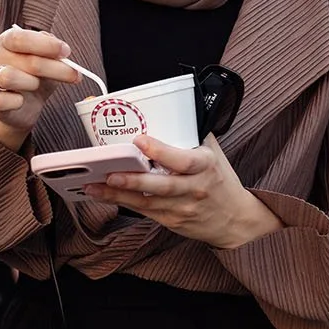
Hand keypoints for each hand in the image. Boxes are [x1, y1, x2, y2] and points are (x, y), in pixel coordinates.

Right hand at [0, 26, 83, 148]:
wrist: (23, 107)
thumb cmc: (35, 77)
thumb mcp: (47, 60)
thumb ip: (53, 52)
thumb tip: (63, 54)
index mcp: (8, 40)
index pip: (21, 37)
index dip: (46, 45)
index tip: (66, 52)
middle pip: (26, 60)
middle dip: (54, 68)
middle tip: (74, 75)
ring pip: (9, 77)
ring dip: (32, 83)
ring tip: (38, 86)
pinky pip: (2, 100)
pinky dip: (16, 102)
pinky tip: (22, 101)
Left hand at [101, 135, 279, 248]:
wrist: (235, 219)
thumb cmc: (220, 181)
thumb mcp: (214, 154)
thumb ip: (193, 134)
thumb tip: (170, 107)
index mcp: (205, 166)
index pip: (183, 160)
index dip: (161, 151)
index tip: (140, 140)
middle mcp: (194, 189)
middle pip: (161, 186)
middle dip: (133, 181)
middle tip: (109, 174)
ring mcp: (182, 208)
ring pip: (147, 202)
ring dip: (118, 195)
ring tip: (94, 186)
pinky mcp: (172, 222)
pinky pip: (145, 212)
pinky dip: (123, 203)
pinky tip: (105, 196)